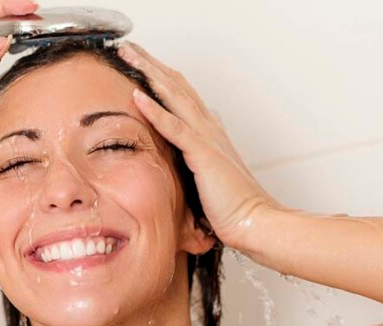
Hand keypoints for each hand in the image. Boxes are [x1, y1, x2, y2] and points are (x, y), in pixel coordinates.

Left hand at [117, 42, 281, 250]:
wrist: (255, 222)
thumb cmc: (233, 208)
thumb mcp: (208, 178)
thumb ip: (194, 163)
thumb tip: (182, 160)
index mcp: (209, 133)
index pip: (181, 95)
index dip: (161, 75)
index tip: (140, 61)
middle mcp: (208, 128)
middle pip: (175, 85)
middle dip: (150, 63)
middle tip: (128, 46)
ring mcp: (206, 138)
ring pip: (174, 95)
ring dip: (149, 73)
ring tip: (128, 55)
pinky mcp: (202, 154)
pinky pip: (174, 127)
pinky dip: (155, 110)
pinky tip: (136, 95)